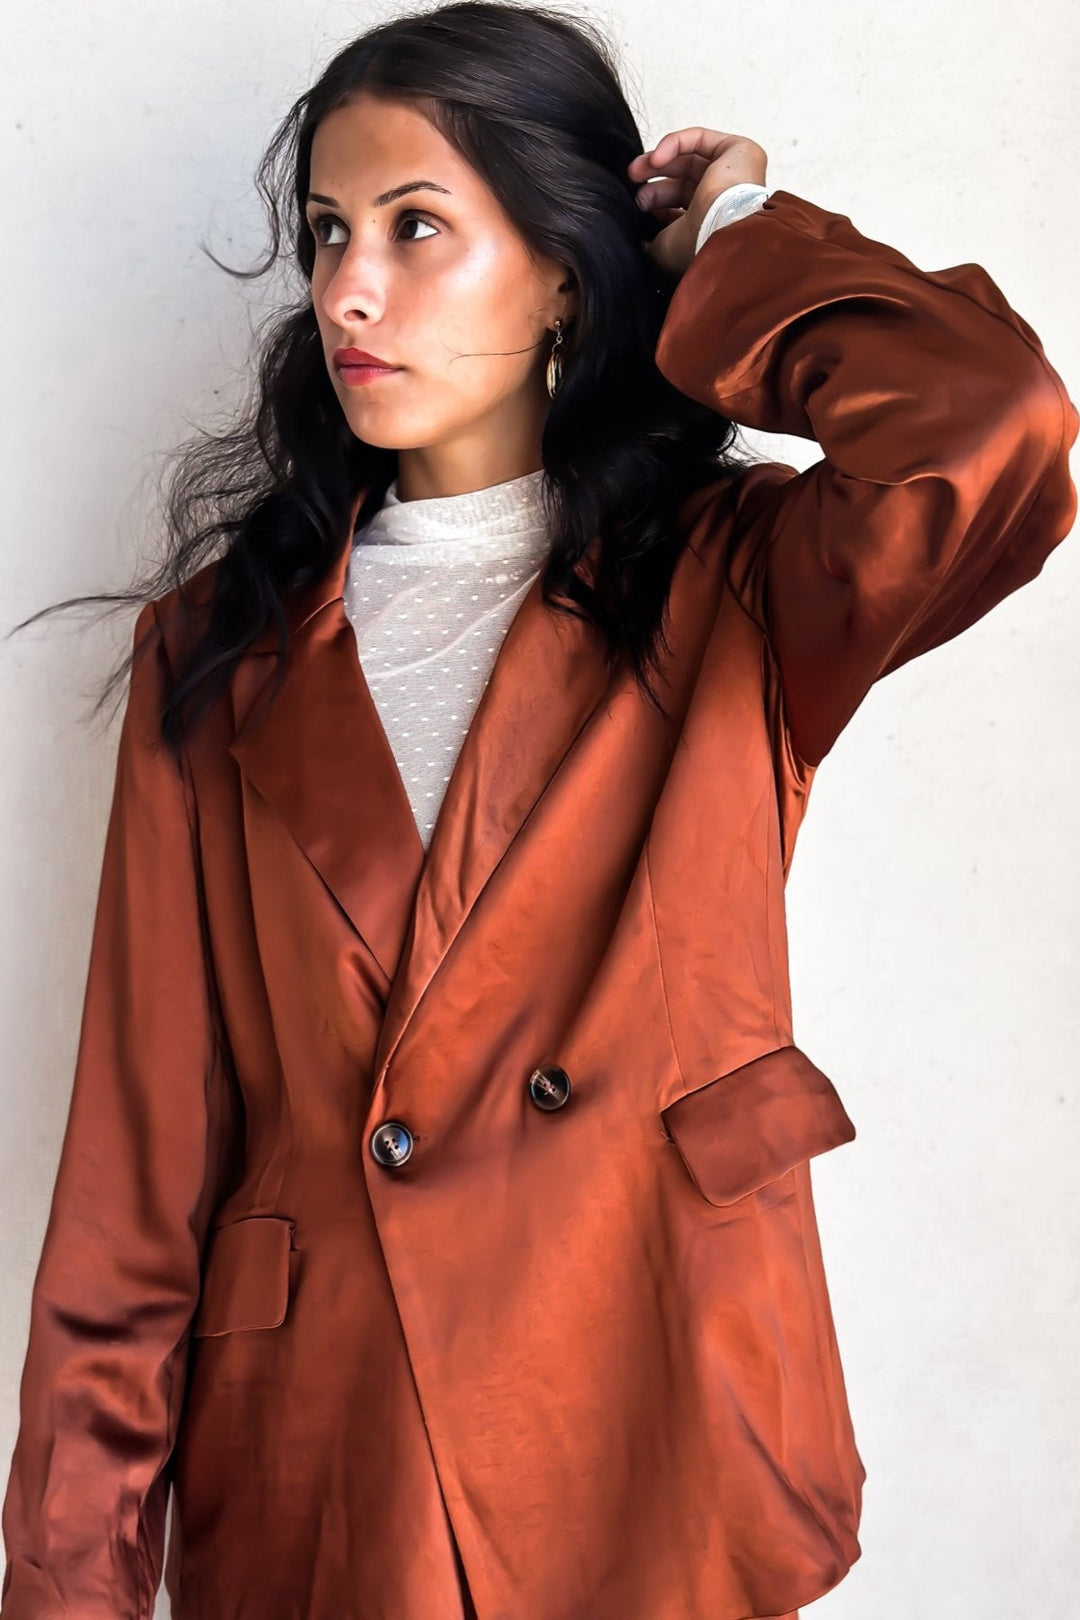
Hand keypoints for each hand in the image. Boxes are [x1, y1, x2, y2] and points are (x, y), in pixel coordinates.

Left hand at [627, 129, 767, 280]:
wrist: (721, 230)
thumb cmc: (698, 244)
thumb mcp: (664, 250)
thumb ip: (652, 244)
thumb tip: (641, 244)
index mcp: (711, 224)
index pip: (682, 207)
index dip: (658, 204)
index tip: (639, 207)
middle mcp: (724, 199)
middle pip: (682, 181)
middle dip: (653, 180)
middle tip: (633, 183)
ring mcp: (733, 173)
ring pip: (688, 158)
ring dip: (657, 162)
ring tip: (636, 171)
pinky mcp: (739, 150)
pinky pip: (699, 138)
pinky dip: (674, 144)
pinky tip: (656, 159)